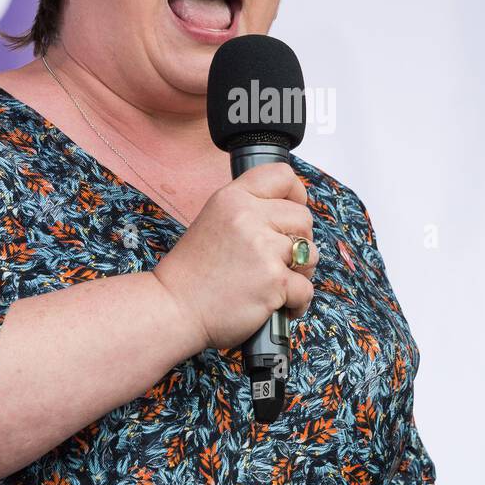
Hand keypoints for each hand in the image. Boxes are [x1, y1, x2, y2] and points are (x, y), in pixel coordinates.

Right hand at [152, 161, 320, 351]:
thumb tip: (289, 212)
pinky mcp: (274, 281)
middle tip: (277, 260)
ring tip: (275, 283)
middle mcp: (249, 217)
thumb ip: (248, 211)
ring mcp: (263, 249)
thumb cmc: (193, 274)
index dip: (296, 194)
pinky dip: (297, 303)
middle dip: (298, 241)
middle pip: (303, 217)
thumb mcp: (214, 221)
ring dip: (300, 272)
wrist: (174, 309)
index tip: (291, 212)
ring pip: (310, 253)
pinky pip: (306, 288)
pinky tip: (276, 305)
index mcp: (233, 198)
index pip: (281, 175)